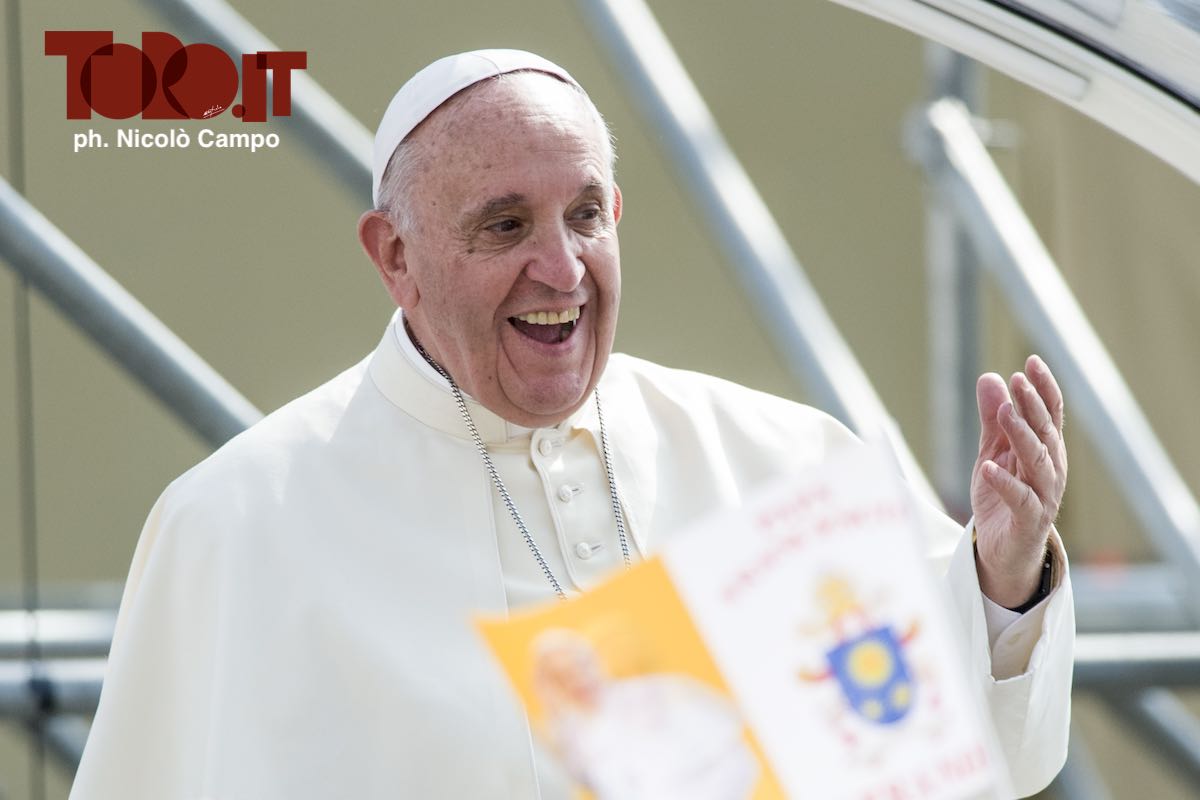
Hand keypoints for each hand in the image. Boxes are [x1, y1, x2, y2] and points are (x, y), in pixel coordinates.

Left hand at [970, 355, 1066, 607]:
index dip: (1043, 388)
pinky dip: (1005, 483)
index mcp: (1045, 451)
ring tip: (1005, 412)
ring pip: (1038, 462)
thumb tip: (990, 377)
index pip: (1049, 415)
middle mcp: (1051, 471)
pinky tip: (988, 467)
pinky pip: (1020, 500)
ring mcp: (1043, 497)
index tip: (1031, 361)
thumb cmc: (1002, 498)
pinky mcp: (1029, 522)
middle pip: (1046, 433)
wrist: (1002, 551)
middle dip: (1033, 405)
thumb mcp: (992, 453)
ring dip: (1023, 436)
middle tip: (1019, 380)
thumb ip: (993, 420)